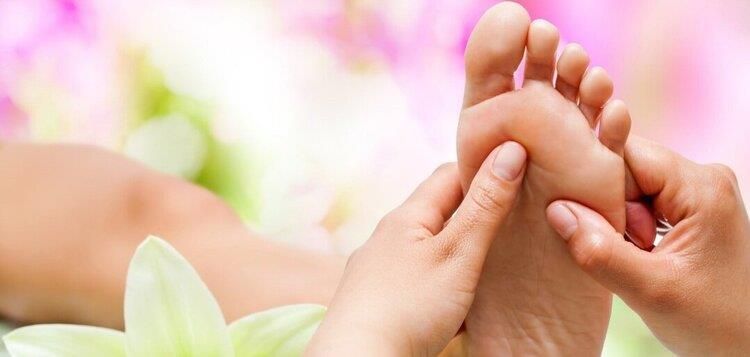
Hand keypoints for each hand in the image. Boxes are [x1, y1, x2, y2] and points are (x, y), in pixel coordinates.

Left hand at [306, 142, 527, 355]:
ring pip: (429, 245)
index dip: (483, 167)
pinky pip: (419, 276)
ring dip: (459, 246)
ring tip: (493, 257)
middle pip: (438, 210)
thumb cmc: (409, 308)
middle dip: (474, 209)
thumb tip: (510, 150)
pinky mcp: (380, 298)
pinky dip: (443, 276)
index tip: (516, 170)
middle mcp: (389, 237)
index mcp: (407, 217)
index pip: (449, 174)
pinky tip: (460, 294)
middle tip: (513, 215)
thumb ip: (485, 207)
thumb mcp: (457, 254)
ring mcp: (381, 268)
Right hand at [545, 136, 749, 355]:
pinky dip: (630, 226)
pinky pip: (642, 200)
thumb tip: (555, 211)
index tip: (590, 223)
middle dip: (609, 206)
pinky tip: (638, 253)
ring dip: (619, 220)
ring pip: (630, 186)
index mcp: (702, 186)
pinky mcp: (691, 208)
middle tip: (625, 249)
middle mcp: (703, 177)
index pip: (625, 154)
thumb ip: (600, 251)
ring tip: (636, 257)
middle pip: (626, 167)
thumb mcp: (651, 291)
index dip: (596, 183)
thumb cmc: (716, 322)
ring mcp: (698, 192)